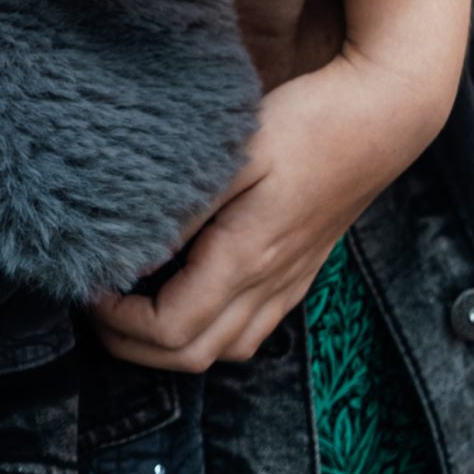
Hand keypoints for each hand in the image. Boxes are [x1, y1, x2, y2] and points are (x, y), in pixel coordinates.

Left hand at [91, 68, 407, 370]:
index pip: (170, 330)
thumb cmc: (307, 124)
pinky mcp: (299, 275)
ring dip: (166, 343)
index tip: (88, 286)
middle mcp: (271, 284)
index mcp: (247, 258)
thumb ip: (181, 211)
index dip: (117, 321)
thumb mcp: (233, 155)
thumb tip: (130, 256)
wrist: (385, 117)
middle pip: (191, 357)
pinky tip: (181, 293)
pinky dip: (205, 331)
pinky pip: (248, 330)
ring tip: (127, 302)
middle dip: (130, 343)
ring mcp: (289, 284)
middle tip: (93, 302)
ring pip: (223, 351)